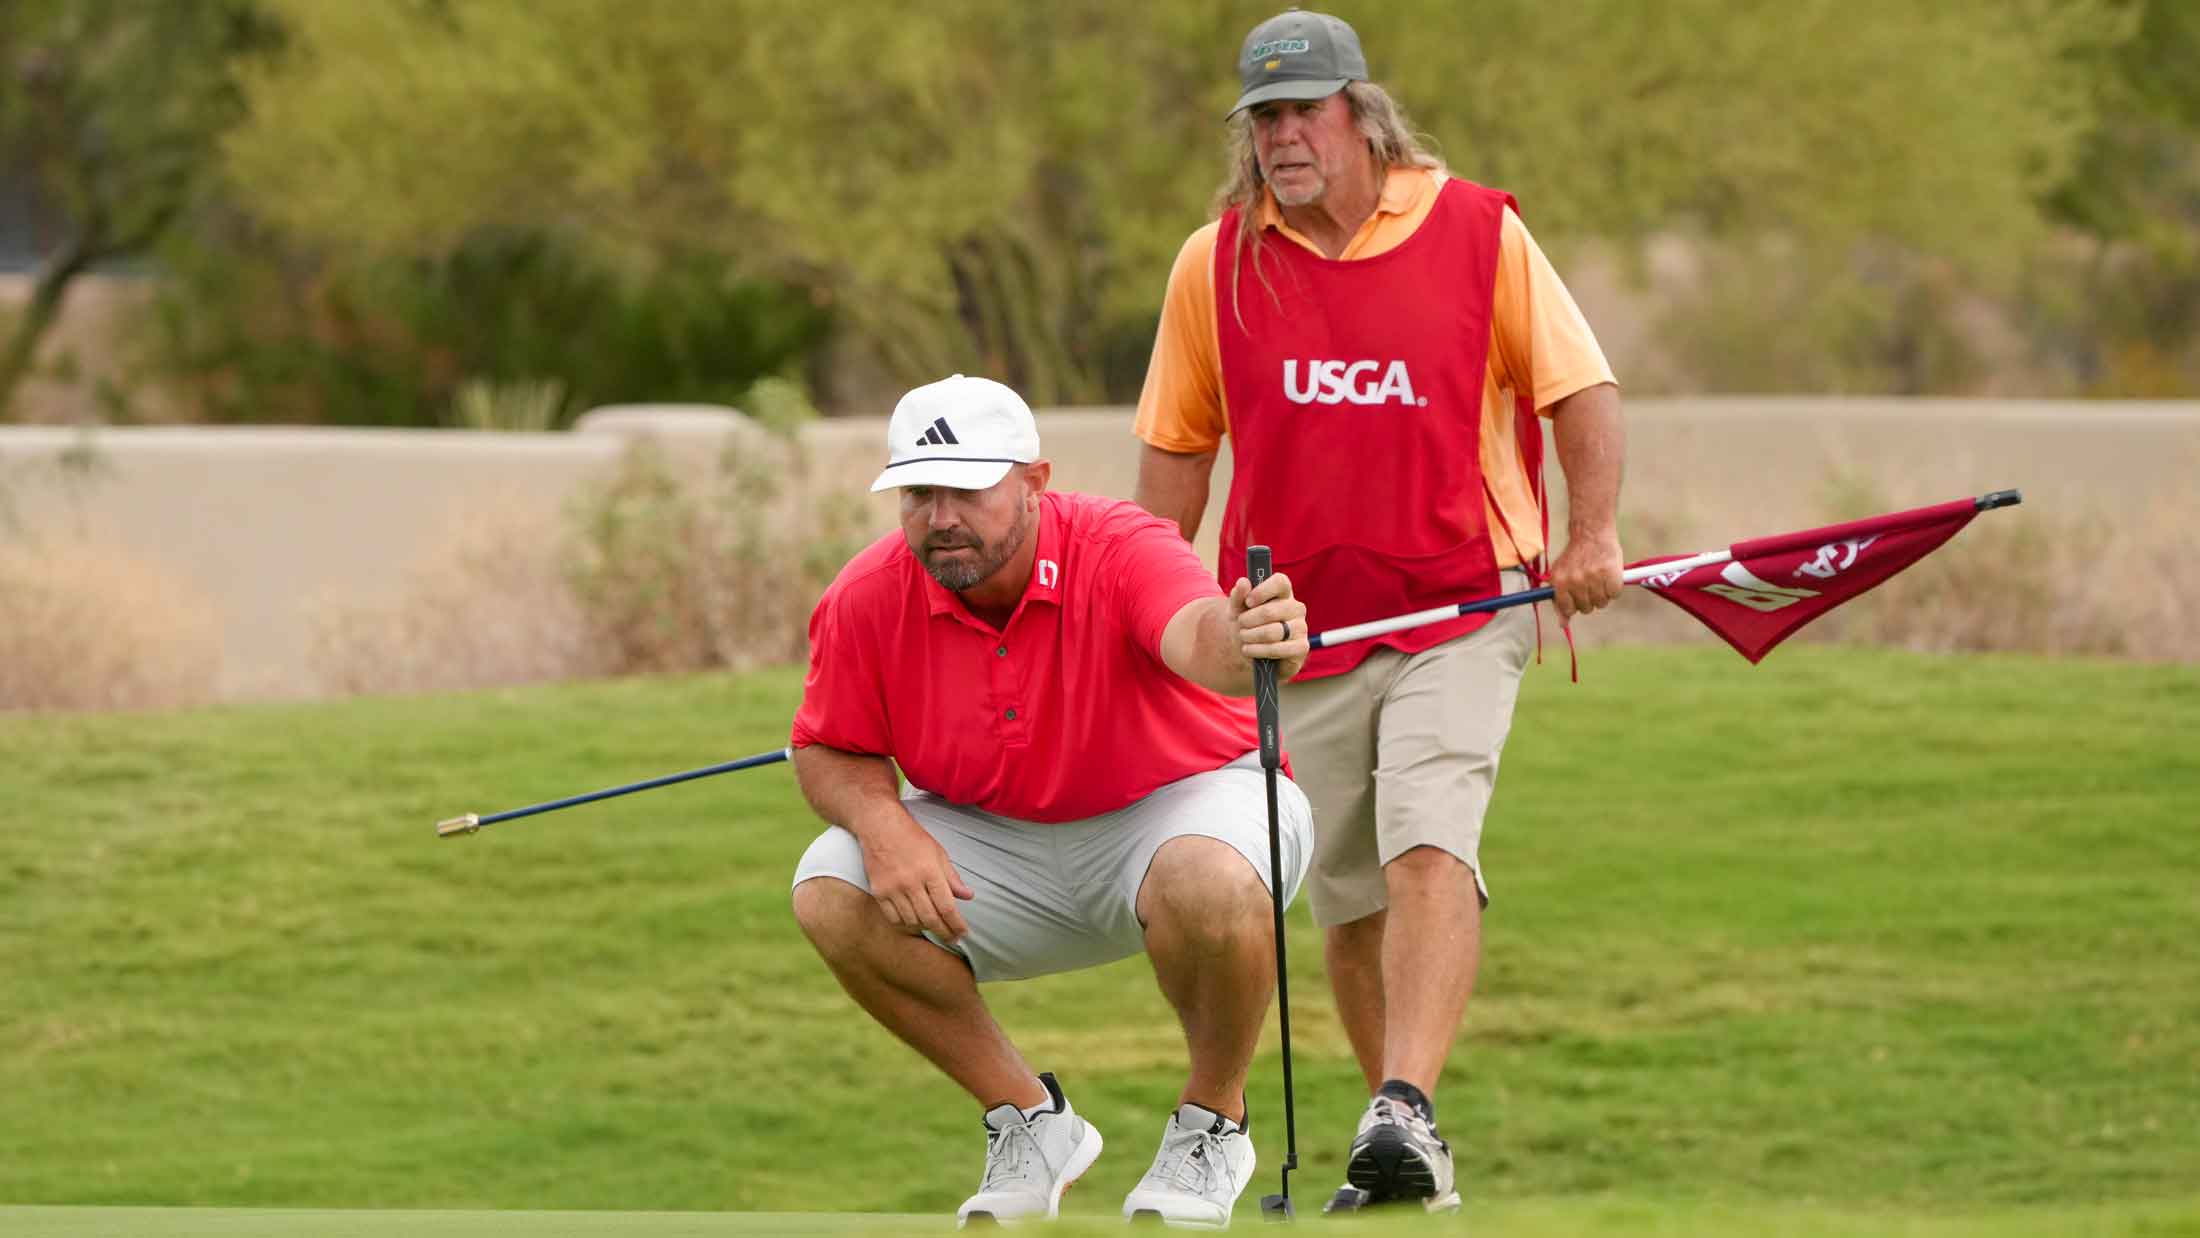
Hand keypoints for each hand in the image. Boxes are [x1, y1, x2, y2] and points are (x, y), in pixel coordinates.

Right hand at [857, 812, 974, 942]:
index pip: (947, 907)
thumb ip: (952, 878)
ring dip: (925, 928)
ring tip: (934, 928)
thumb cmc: (912, 838)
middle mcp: (912, 883)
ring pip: (912, 921)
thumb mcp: (939, 853)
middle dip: (944, 932)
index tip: (963, 933)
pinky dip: (905, 924)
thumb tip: (968, 896)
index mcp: (930, 871)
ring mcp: (893, 889)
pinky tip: (913, 923)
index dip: (956, 924)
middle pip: (930, 918)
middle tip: (952, 938)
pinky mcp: (878, 892)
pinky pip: (893, 918)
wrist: (880, 827)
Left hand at [1229, 569, 1309, 680]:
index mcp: (1283, 592)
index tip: (1248, 602)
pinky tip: (1248, 649)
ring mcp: (1301, 627)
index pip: (1280, 582)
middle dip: (1248, 620)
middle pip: (1269, 611)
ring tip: (1243, 637)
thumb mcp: (1237, 609)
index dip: (1262, 591)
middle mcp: (1296, 607)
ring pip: (1272, 632)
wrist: (1249, 650)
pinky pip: (1279, 649)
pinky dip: (1259, 650)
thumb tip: (1243, 582)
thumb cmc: (1246, 623)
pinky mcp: (1302, 647)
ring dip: (1251, 636)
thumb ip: (1238, 595)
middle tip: (1240, 625)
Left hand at [1549, 528, 1623, 622]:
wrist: (1591, 533)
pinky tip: (1608, 576)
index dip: (1574, 605)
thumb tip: (1563, 625)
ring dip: (1602, 594)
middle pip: (1586, 609)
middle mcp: (1576, 580)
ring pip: (1601, 603)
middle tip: (1589, 583)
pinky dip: (1613, 588)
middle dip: (1588, 599)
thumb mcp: (1561, 576)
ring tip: (1599, 579)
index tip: (1577, 597)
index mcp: (1560, 582)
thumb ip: (1559, 601)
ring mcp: (1594, 577)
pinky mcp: (1612, 574)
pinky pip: (1614, 594)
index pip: (1568, 609)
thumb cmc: (1575, 558)